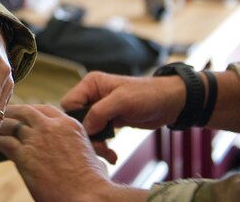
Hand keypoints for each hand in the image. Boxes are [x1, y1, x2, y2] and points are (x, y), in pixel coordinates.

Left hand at [0, 105, 142, 201]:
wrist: (88, 196)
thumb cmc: (93, 183)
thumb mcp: (92, 156)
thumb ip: (80, 147)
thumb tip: (79, 151)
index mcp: (69, 125)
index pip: (45, 109)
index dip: (32, 110)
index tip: (24, 113)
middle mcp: (51, 126)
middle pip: (26, 111)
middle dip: (13, 111)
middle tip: (3, 114)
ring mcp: (36, 139)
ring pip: (11, 124)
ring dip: (0, 125)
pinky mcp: (24, 155)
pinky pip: (4, 142)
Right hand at [60, 71, 184, 161]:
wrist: (170, 103)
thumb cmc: (147, 94)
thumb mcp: (123, 101)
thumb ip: (100, 112)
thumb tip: (85, 128)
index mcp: (91, 84)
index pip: (70, 103)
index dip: (76, 119)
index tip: (89, 131)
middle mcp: (92, 95)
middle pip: (77, 119)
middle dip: (87, 135)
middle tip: (100, 148)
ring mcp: (101, 109)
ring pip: (87, 130)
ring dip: (97, 144)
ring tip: (108, 154)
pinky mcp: (109, 121)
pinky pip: (99, 135)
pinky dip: (104, 146)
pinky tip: (112, 155)